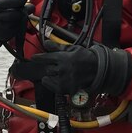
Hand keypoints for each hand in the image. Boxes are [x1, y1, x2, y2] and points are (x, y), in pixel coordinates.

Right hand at [0, 0, 31, 48]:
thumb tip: (31, 7)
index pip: (9, 2)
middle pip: (17, 14)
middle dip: (22, 10)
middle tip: (20, 7)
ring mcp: (0, 28)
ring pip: (19, 22)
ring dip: (21, 17)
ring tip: (15, 14)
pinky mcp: (5, 36)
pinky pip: (18, 29)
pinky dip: (19, 24)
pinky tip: (13, 21)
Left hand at [12, 41, 131, 96]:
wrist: (98, 71)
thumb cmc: (85, 58)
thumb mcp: (72, 49)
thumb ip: (58, 47)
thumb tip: (46, 43)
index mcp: (65, 58)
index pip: (46, 58)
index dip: (38, 57)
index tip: (34, 58)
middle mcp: (63, 70)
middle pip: (47, 69)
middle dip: (49, 67)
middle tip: (56, 66)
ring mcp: (65, 81)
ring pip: (49, 78)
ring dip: (51, 75)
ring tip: (59, 73)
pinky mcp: (66, 89)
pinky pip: (52, 87)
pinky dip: (51, 83)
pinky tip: (57, 79)